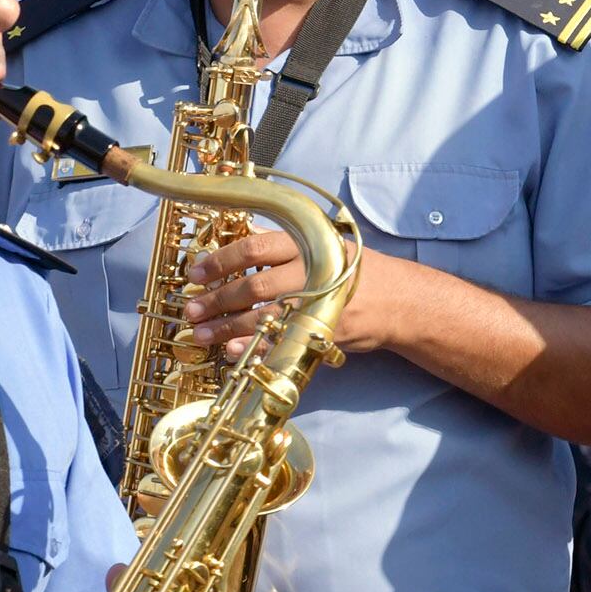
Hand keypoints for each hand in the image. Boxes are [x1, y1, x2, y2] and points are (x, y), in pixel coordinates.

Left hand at [180, 229, 398, 356]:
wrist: (399, 301)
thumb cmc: (353, 270)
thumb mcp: (322, 244)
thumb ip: (283, 243)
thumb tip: (242, 238)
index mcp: (306, 243)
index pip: (254, 247)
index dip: (220, 260)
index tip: (194, 274)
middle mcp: (310, 270)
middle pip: (253, 284)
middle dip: (216, 299)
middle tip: (191, 310)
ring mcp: (318, 303)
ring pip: (263, 316)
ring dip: (227, 327)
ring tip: (202, 335)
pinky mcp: (324, 332)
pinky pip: (282, 342)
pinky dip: (255, 348)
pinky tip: (233, 353)